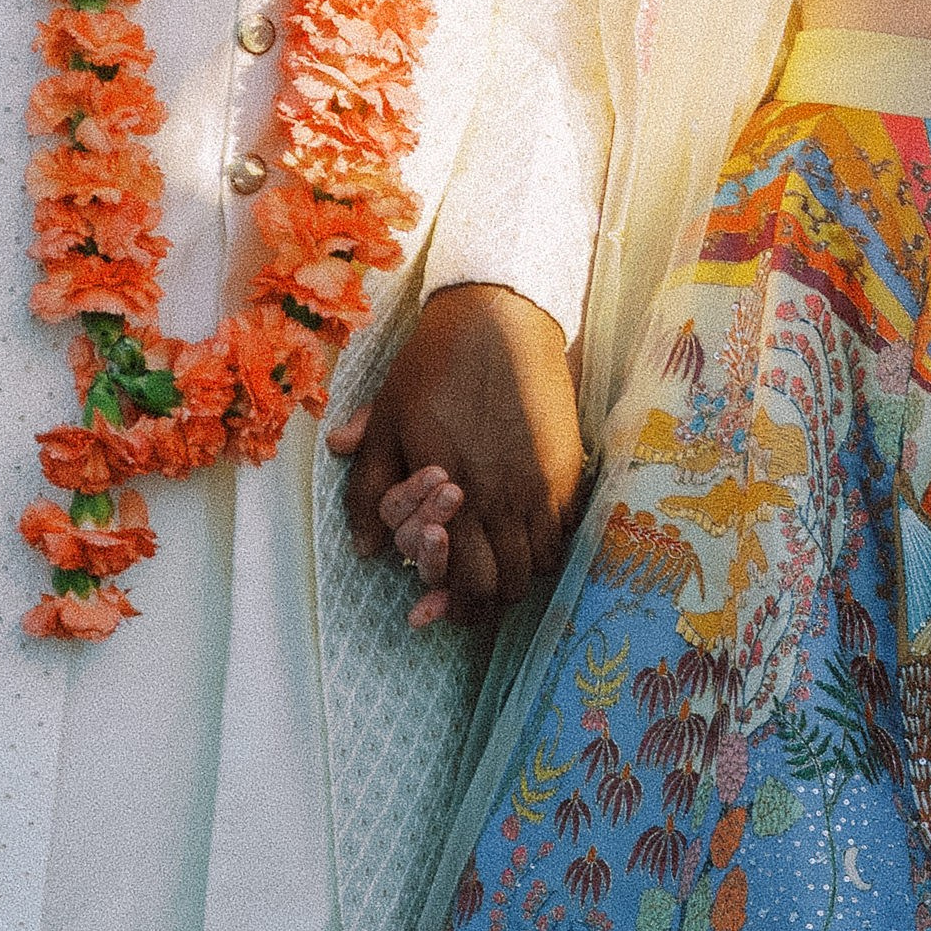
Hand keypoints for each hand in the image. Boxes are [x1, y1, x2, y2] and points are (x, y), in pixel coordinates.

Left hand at [327, 284, 586, 629]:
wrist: (499, 318)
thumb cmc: (433, 366)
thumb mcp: (386, 420)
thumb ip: (369, 487)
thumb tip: (362, 546)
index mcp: (453, 492)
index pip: (464, 580)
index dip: (450, 607)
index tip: (430, 612)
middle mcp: (502, 497)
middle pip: (505, 586)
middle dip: (482, 604)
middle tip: (462, 602)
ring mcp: (541, 486)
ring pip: (537, 567)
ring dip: (513, 579)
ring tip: (491, 572)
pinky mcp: (567, 469)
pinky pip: (563, 535)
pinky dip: (542, 551)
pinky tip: (520, 540)